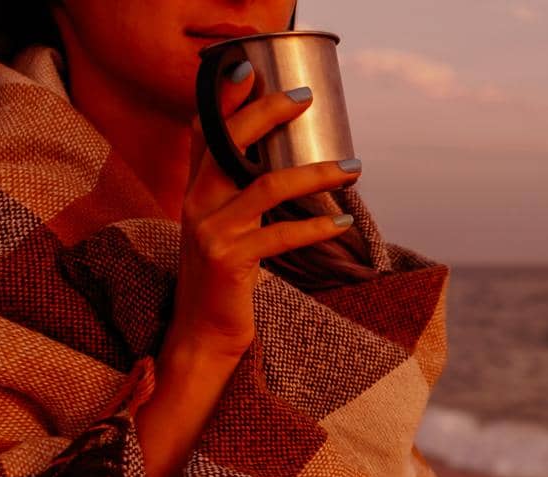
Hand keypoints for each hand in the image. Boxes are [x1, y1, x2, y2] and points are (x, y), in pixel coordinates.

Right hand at [169, 64, 362, 359]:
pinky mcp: (228, 262)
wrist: (202, 336)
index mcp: (195, 192)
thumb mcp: (225, 231)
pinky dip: (315, 227)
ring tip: (352, 168)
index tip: (251, 69)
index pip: (204, 132)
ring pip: (265, 187)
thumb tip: (280, 167)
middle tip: (306, 100)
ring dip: (315, 173)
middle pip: (229, 143)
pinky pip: (279, 235)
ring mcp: (209, 233)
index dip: (225, 100)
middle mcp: (194, 205)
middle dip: (267, 114)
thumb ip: (238, 198)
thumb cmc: (224, 282)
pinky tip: (341, 222)